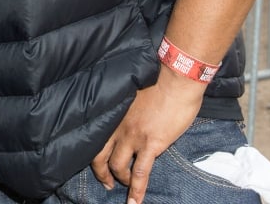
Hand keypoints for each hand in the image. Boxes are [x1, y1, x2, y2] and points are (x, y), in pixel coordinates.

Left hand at [90, 67, 202, 203]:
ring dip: (122, 180)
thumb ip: (127, 106)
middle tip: (106, 183)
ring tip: (127, 188)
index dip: (94, 153)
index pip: (95, 136)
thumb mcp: (134, 91)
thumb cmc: (158, 79)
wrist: (175, 79)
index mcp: (113, 113)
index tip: (98, 162)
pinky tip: (135, 202)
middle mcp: (118, 126)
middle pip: (99, 155)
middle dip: (102, 172)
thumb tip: (131, 115)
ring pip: (117, 166)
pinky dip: (137, 190)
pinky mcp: (151, 144)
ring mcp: (133, 136)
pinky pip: (141, 172)